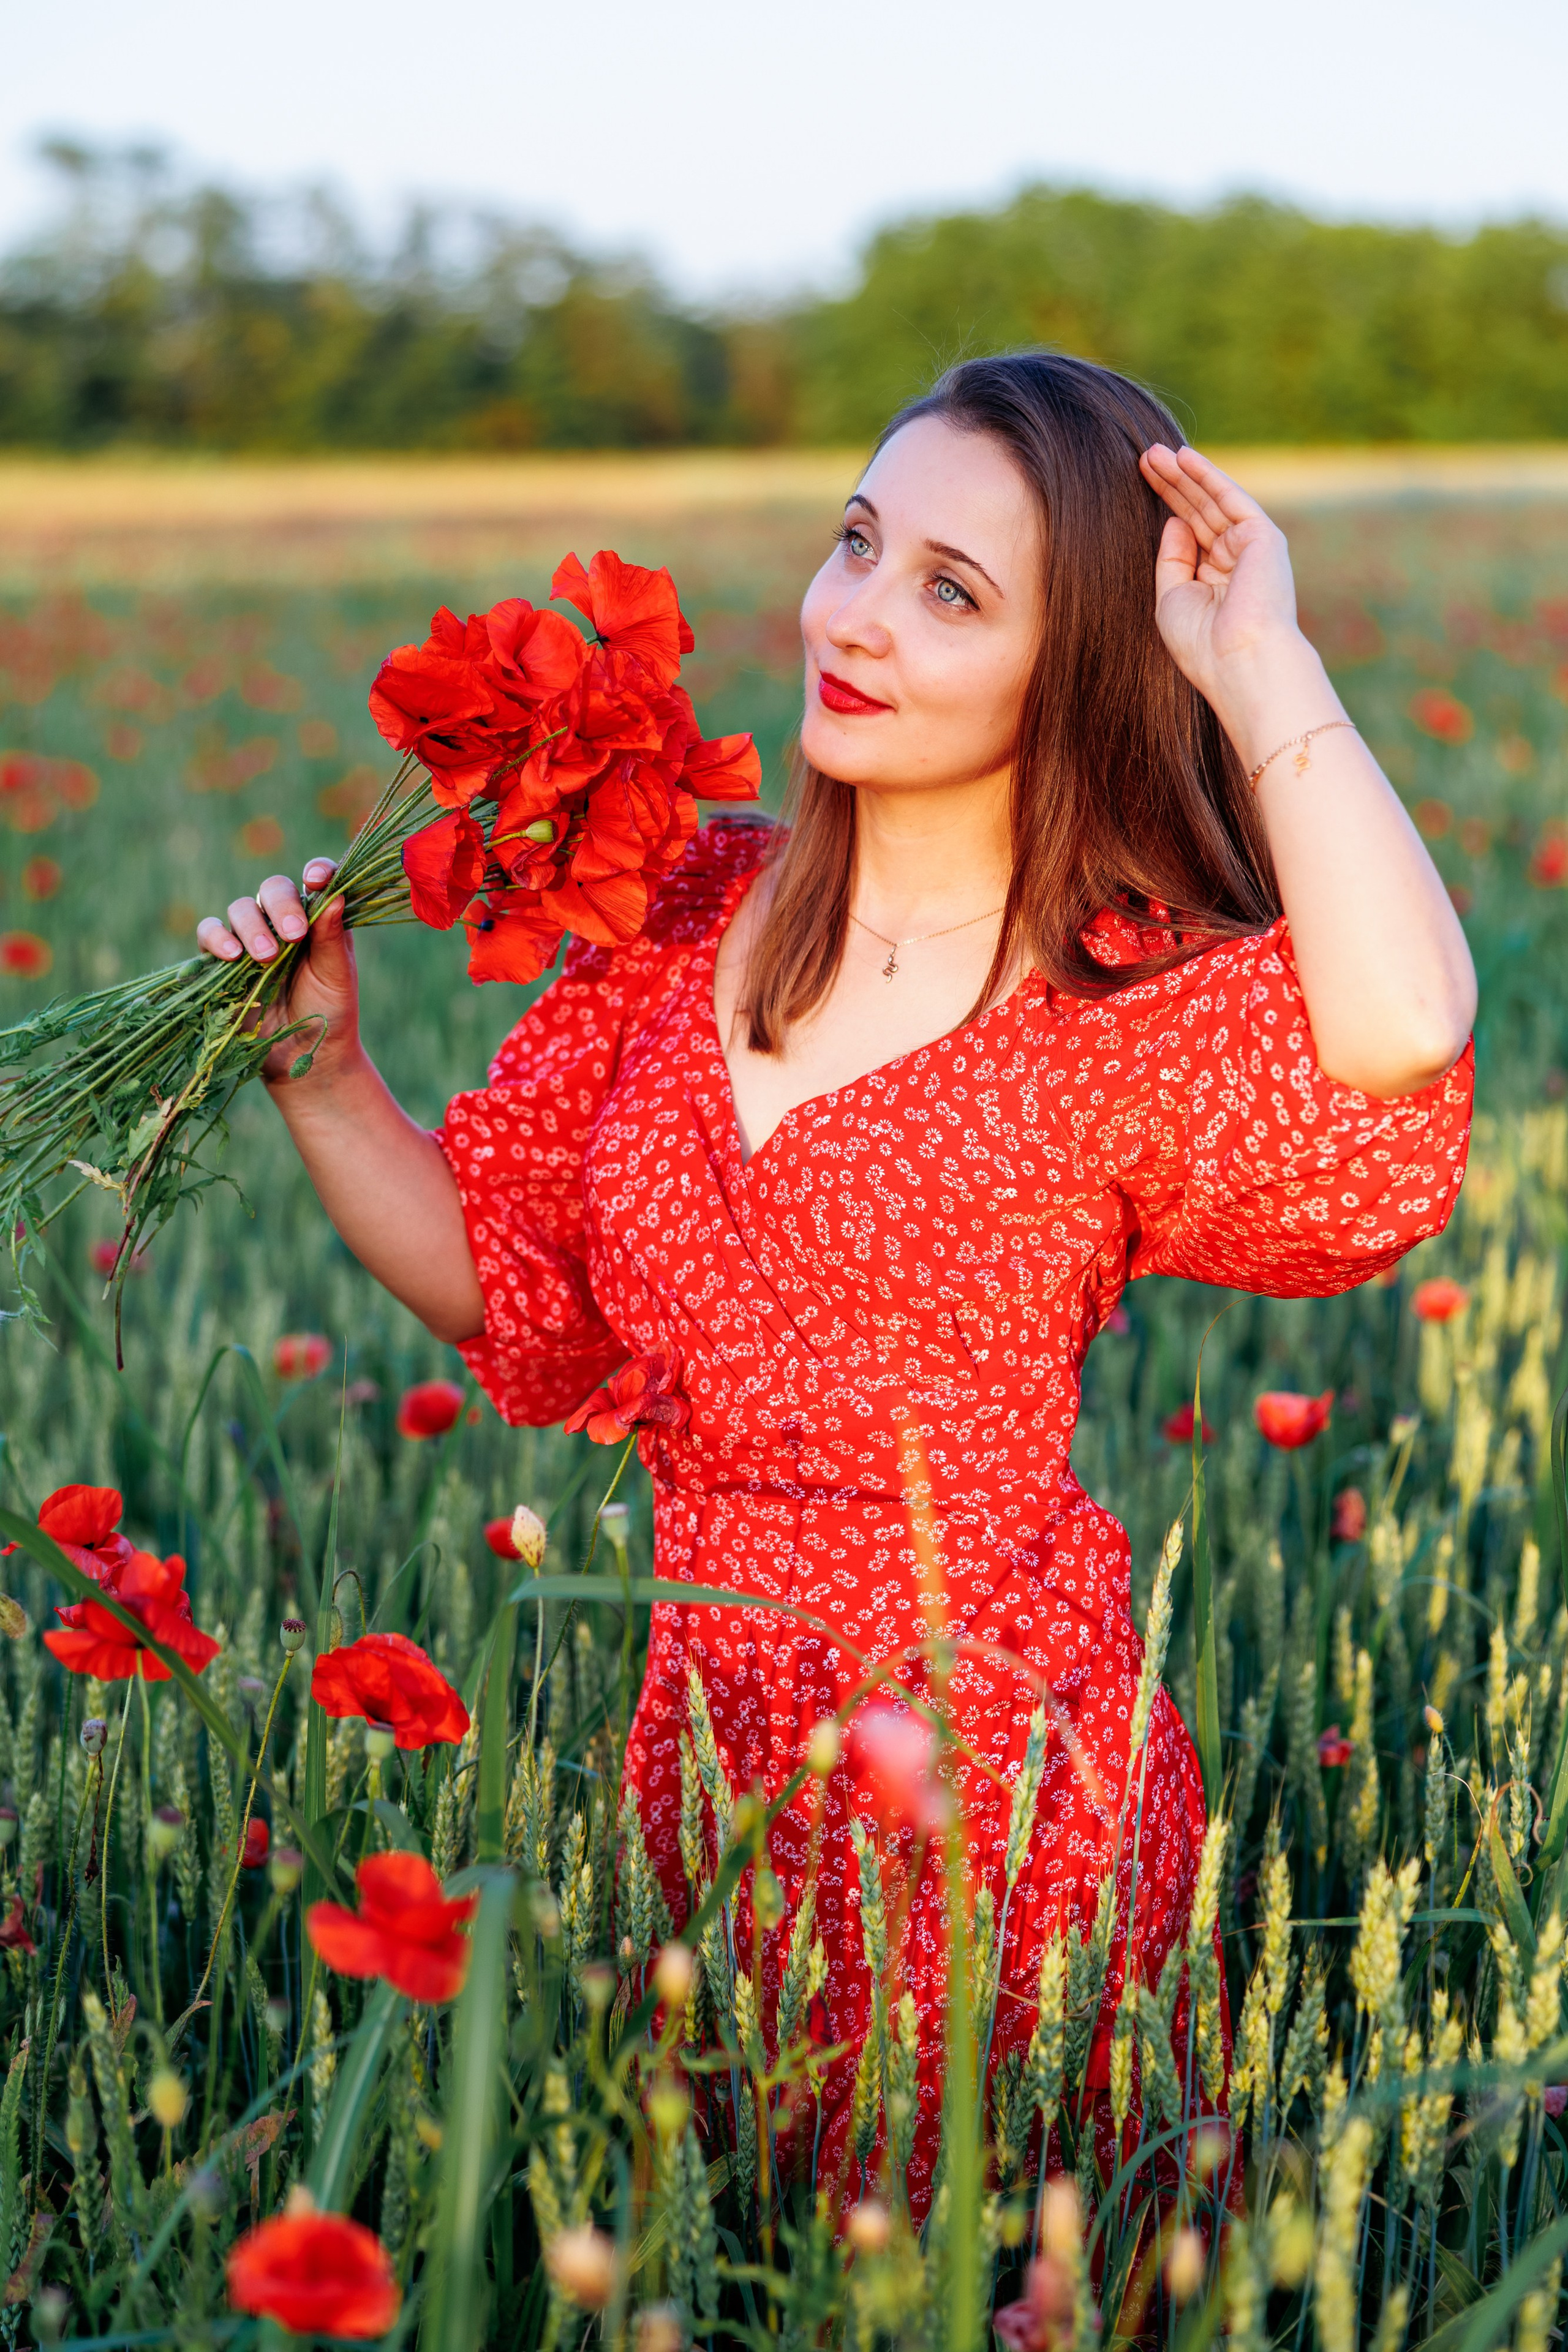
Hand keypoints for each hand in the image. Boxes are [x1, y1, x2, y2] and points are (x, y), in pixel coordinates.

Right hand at [196, 859, 360, 1085]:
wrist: (305, 1056)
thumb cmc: (330, 1012)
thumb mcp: (337, 976)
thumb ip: (332, 937)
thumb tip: (334, 893)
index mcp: (317, 918)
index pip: (315, 880)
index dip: (316, 871)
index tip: (316, 879)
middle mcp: (282, 921)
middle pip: (273, 889)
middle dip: (281, 906)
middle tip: (293, 935)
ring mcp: (250, 938)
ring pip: (240, 909)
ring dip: (251, 926)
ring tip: (265, 957)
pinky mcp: (223, 961)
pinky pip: (208, 934)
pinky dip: (216, 938)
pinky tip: (231, 956)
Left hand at [1139, 444, 1326, 745]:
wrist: (1239, 663)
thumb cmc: (1202, 644)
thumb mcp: (1172, 599)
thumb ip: (1173, 559)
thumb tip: (1174, 519)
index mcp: (1216, 582)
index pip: (1189, 533)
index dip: (1166, 506)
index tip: (1140, 481)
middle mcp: (1237, 563)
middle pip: (1198, 513)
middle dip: (1171, 484)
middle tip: (1144, 455)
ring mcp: (1252, 549)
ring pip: (1212, 503)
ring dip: (1184, 475)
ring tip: (1154, 451)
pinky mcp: (1263, 537)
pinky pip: (1231, 499)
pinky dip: (1208, 477)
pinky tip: (1184, 457)